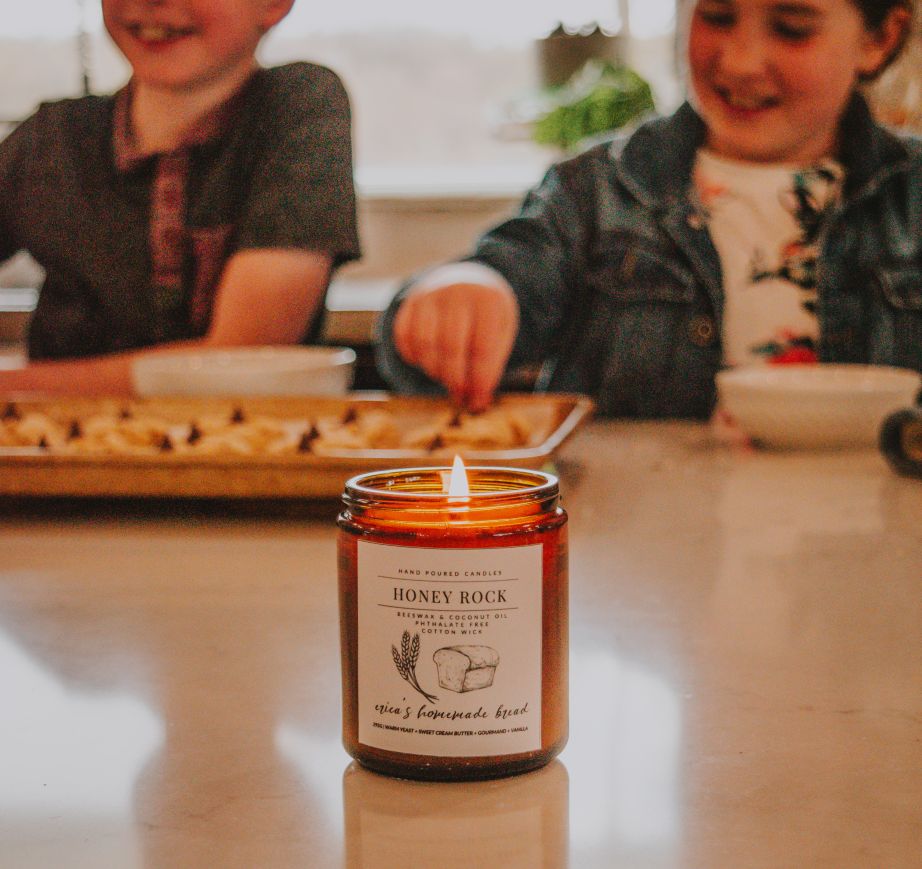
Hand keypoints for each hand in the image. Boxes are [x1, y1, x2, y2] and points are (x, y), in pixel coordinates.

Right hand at [392, 282, 518, 410]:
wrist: (469, 281)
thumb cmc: (487, 316)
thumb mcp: (501, 334)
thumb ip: (491, 367)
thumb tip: (477, 403)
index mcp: (488, 301)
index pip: (482, 349)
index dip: (478, 380)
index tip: (477, 400)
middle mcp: (457, 293)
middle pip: (450, 347)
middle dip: (454, 379)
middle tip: (459, 394)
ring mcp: (431, 295)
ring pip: (424, 344)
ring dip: (433, 369)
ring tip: (446, 376)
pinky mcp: (411, 301)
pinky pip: (403, 336)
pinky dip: (412, 356)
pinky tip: (425, 362)